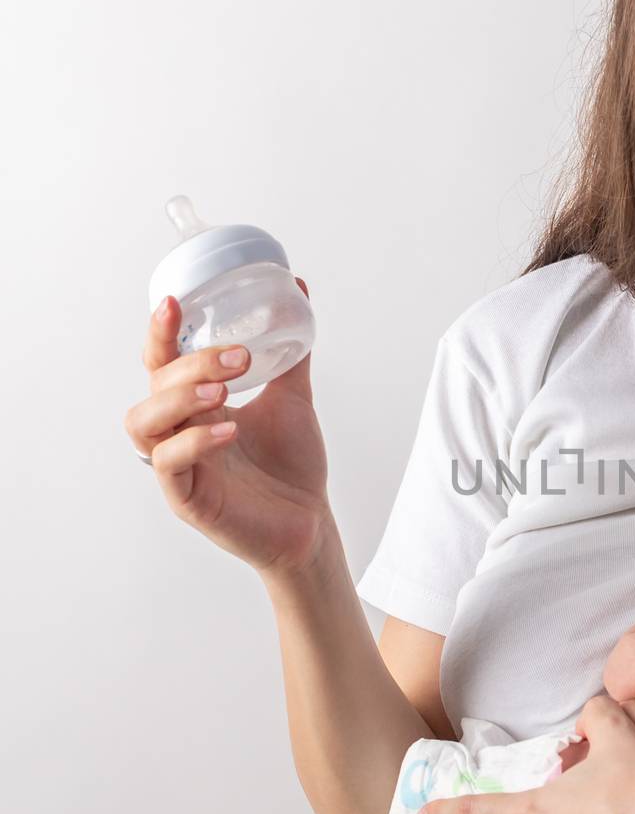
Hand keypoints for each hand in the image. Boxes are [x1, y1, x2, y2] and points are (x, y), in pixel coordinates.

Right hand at [123, 281, 333, 577]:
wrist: (311, 521)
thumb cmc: (292, 464)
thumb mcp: (292, 397)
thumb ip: (291, 352)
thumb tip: (298, 292)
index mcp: (194, 405)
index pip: (162, 361)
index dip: (161, 332)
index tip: (176, 302)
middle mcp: (177, 431)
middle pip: (155, 385)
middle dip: (192, 364)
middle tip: (239, 358)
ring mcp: (178, 465)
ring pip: (144, 423)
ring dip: (178, 399)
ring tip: (221, 392)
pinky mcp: (186, 499)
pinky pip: (170, 464)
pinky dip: (195, 442)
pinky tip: (229, 430)